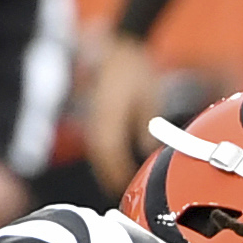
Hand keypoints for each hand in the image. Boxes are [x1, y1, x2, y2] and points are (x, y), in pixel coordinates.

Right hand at [82, 34, 162, 189]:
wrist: (115, 48)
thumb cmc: (133, 69)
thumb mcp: (149, 95)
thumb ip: (147, 124)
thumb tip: (148, 150)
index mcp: (110, 112)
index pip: (110, 149)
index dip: (117, 170)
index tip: (126, 184)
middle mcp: (97, 118)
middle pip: (100, 156)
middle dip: (110, 176)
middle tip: (123, 194)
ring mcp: (93, 118)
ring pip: (96, 152)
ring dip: (106, 170)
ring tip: (118, 187)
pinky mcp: (95, 118)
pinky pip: (97, 144)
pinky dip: (105, 158)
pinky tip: (114, 167)